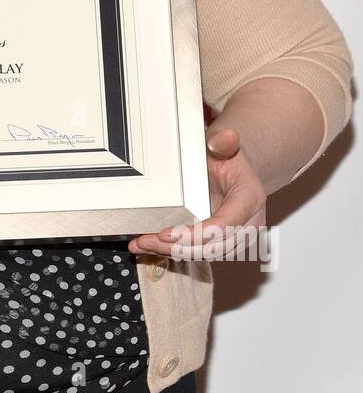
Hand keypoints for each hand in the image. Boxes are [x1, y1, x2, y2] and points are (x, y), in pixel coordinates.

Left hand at [127, 125, 266, 260]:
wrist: (232, 169)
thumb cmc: (227, 158)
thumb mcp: (223, 145)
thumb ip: (224, 142)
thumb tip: (226, 137)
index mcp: (250, 199)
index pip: (225, 225)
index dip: (196, 234)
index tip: (167, 234)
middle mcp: (247, 224)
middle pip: (214, 247)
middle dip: (178, 248)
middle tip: (147, 241)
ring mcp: (235, 238)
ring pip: (204, 255)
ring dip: (172, 253)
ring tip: (142, 244)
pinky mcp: (220, 244)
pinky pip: (197, 253)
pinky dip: (173, 252)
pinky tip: (150, 247)